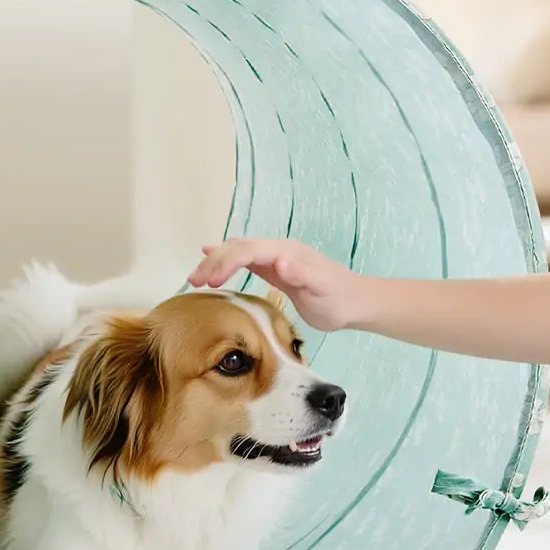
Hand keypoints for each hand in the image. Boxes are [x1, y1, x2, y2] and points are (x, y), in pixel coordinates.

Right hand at [187, 238, 359, 332]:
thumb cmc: (339, 299)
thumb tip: (280, 261)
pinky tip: (212, 256)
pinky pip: (246, 259)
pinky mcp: (276, 269)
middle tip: (193, 281)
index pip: (248, 250)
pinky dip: (227, 258)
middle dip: (214, 261)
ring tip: (196, 276)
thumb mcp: (321, 289)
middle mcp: (279, 250)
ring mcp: (277, 258)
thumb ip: (301, 274)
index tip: (209, 281)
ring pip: (239, 251)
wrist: (356, 302)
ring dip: (216, 260)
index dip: (226, 262)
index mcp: (286, 252)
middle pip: (239, 248)